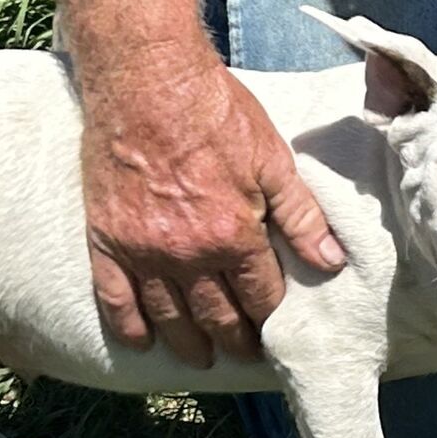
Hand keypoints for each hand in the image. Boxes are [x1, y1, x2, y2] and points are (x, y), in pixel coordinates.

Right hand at [79, 47, 345, 364]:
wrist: (145, 79)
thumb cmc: (214, 111)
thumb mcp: (272, 158)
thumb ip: (301, 215)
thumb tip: (331, 260)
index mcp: (234, 236)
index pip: (260, 297)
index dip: (271, 319)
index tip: (277, 334)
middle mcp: (187, 254)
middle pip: (215, 316)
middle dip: (234, 339)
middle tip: (243, 353)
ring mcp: (142, 251)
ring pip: (168, 316)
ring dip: (188, 343)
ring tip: (201, 358)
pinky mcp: (106, 239)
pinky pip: (115, 298)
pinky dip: (128, 325)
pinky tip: (141, 342)